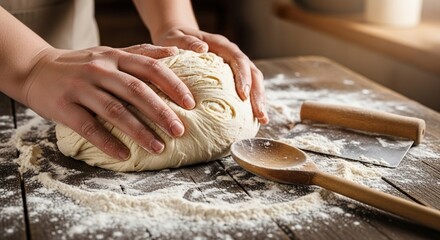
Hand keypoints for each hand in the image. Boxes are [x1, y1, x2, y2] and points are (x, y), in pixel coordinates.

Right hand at [23, 44, 195, 159]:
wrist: (36, 68)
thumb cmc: (82, 65)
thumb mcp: (111, 53)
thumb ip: (141, 53)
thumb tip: (174, 53)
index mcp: (116, 57)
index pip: (150, 68)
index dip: (173, 85)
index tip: (190, 104)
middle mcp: (100, 70)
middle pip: (137, 91)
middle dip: (161, 112)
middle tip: (180, 130)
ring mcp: (81, 87)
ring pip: (115, 111)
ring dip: (140, 131)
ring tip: (158, 147)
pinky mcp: (64, 106)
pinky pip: (88, 127)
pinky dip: (108, 142)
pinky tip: (124, 154)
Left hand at [153, 27, 268, 123]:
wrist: (176, 40)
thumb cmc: (174, 41)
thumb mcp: (176, 38)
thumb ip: (187, 42)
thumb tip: (202, 49)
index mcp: (221, 45)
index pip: (238, 59)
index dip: (243, 76)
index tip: (243, 94)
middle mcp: (231, 55)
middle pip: (252, 72)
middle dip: (258, 94)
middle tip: (259, 113)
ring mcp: (234, 67)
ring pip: (254, 82)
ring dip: (259, 100)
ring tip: (262, 119)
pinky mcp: (232, 78)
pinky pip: (246, 89)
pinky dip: (251, 103)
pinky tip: (254, 120)